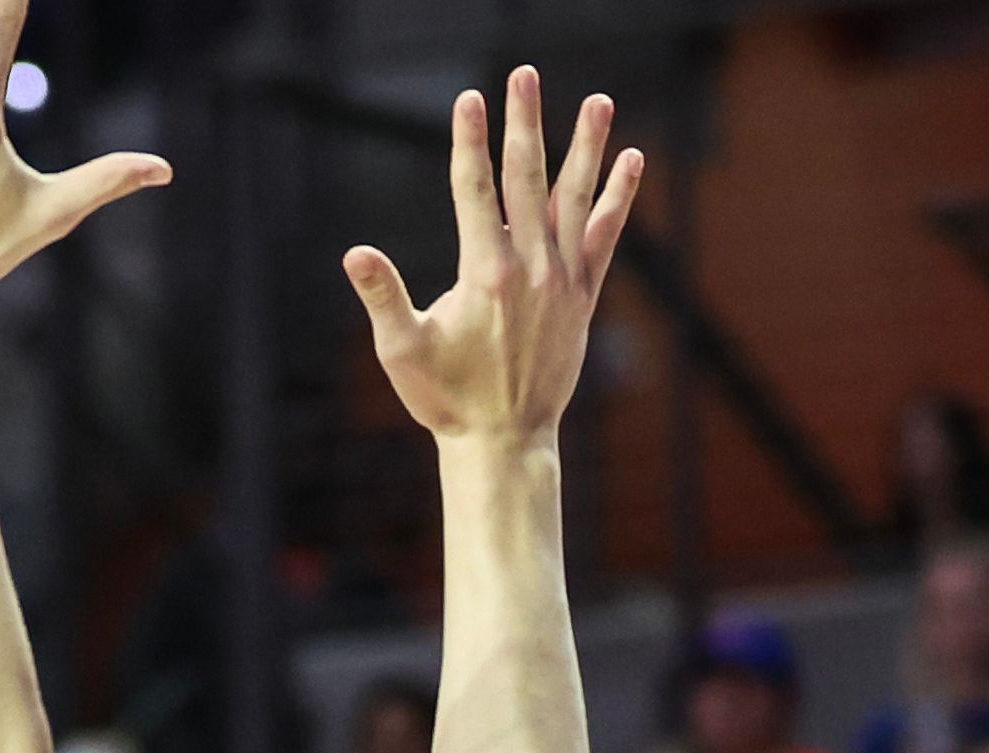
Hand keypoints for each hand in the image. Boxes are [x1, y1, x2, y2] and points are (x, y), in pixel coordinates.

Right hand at [347, 69, 640, 444]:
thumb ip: (384, 298)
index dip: (469, 141)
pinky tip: (632, 161)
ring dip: (586, 147)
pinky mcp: (583, 296)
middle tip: (524, 75)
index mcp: (484, 273)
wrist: (505, 441)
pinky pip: (605, 235)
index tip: (469, 99)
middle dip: (523, 123)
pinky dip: (618, 197)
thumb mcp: (402, 351)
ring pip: (576, 199)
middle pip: (526, 179)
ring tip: (599, 101)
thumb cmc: (446, 398)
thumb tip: (356, 254)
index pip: (474, 191)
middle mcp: (529, 268)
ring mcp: (562, 280)